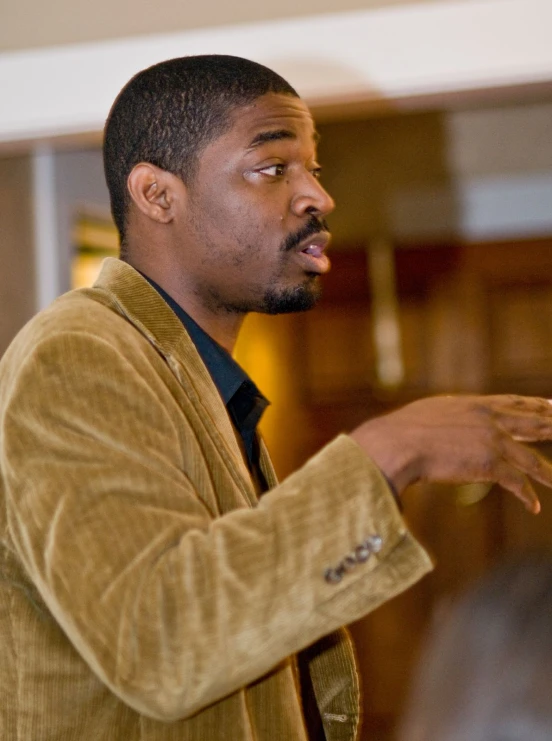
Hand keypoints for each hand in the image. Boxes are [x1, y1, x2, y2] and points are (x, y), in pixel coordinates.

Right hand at [350, 395, 551, 513]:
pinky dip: (526, 495)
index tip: (551, 404)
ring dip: (548, 474)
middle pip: (533, 424)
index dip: (536, 404)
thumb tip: (450, 417)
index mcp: (476, 405)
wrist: (399, 442)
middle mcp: (490, 419)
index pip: (514, 402)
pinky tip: (533, 506)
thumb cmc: (404, 429)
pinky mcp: (489, 464)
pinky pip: (517, 482)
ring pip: (532, 459)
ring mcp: (492, 441)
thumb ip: (451, 414)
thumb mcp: (433, 411)